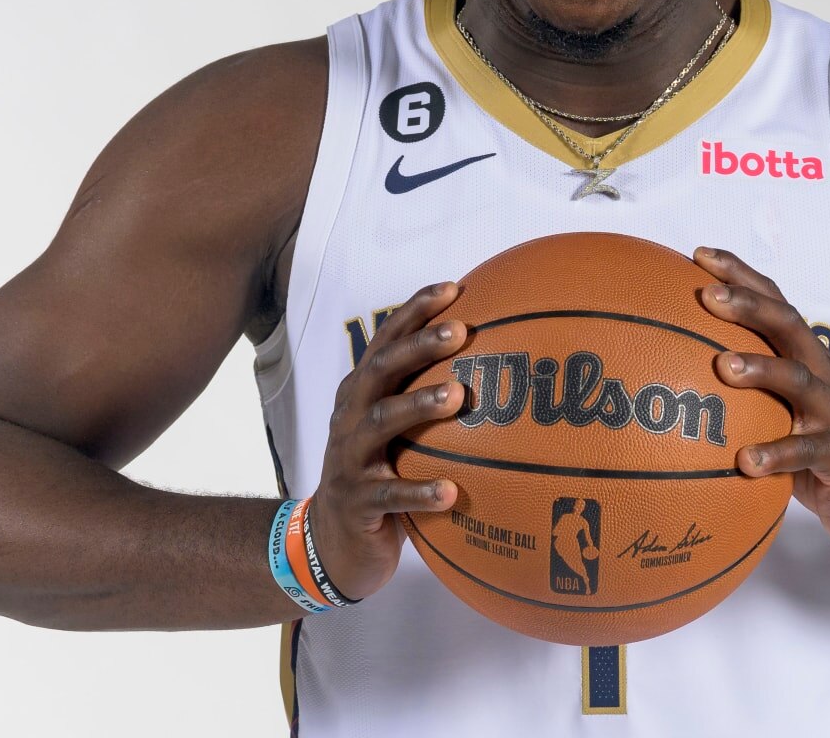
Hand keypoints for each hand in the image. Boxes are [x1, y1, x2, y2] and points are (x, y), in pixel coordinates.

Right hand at [310, 281, 467, 599]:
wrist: (333, 542)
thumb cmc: (380, 475)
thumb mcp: (397, 434)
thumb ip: (428, 399)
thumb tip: (496, 366)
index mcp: (362, 395)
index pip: (386, 342)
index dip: (415, 312)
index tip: (454, 287)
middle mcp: (351, 418)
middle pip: (380, 371)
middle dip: (418, 347)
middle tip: (460, 331)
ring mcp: (350, 460)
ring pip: (380, 424)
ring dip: (418, 406)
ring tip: (457, 396)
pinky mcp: (357, 502)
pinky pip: (390, 496)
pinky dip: (421, 492)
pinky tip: (453, 491)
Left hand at [696, 247, 829, 557]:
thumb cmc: (820, 449)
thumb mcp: (786, 410)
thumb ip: (749, 390)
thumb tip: (675, 374)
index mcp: (806, 358)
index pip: (775, 303)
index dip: (741, 275)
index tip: (699, 255)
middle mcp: (822, 375)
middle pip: (788, 325)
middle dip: (748, 305)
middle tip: (707, 296)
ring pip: (798, 380)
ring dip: (760, 369)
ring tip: (722, 367)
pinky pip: (807, 452)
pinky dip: (776, 454)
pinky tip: (745, 461)